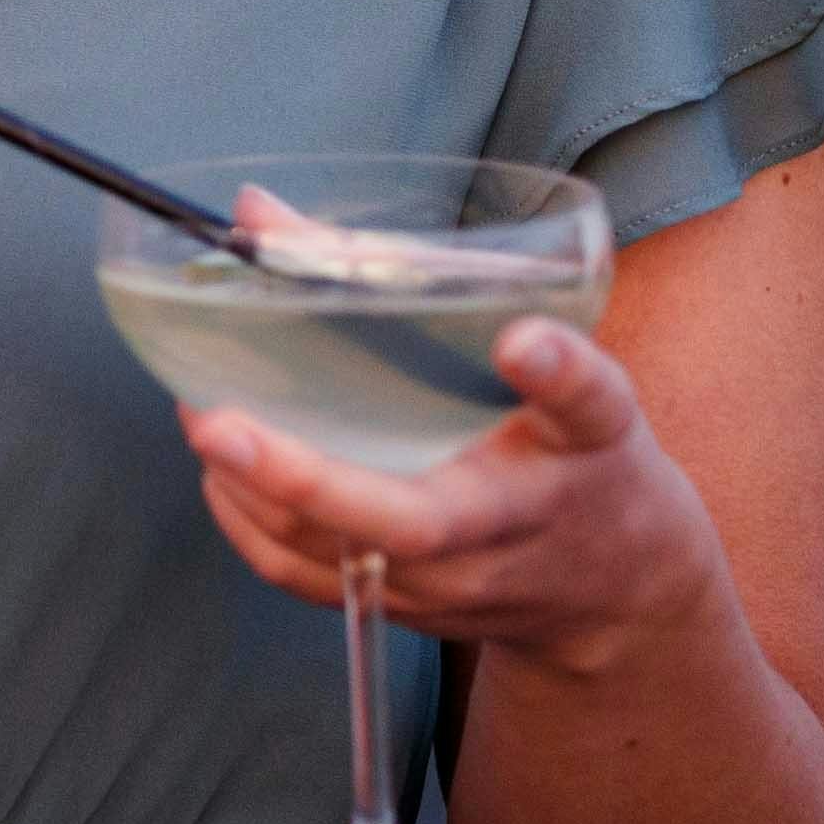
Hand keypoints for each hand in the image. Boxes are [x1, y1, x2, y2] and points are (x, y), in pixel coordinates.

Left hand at [184, 319, 734, 679]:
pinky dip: (248, 524)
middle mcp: (510, 528)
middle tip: (219, 418)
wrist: (622, 592)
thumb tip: (258, 213)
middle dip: (304, 477)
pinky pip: (307, 580)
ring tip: (201, 415)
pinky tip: (220, 469)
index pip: (583, 407)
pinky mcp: (404, 609)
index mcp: (579, 448)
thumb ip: (425, 282)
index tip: (523, 340)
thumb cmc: (575, 456)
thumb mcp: (551, 368)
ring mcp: (450, 584)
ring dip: (251, 491)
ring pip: (336, 559)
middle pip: (410, 522)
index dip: (557, 371)